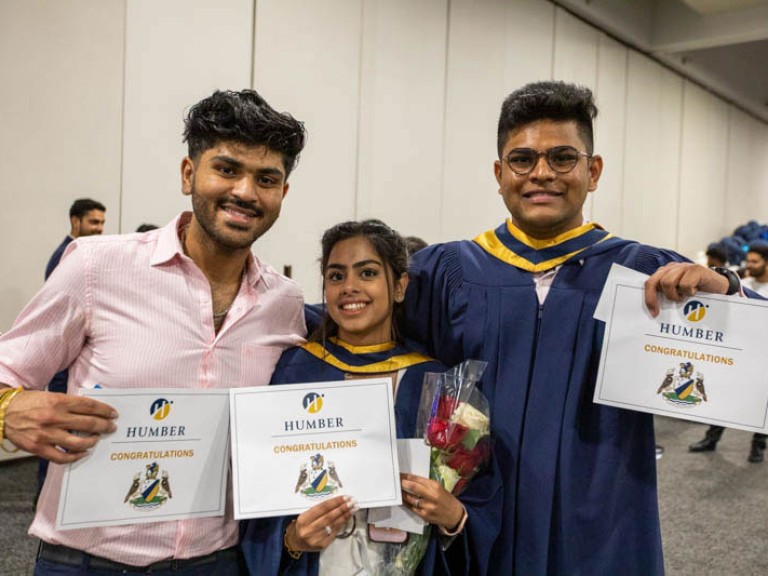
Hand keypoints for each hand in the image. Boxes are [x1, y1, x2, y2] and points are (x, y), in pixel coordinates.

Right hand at [3, 389, 117, 462]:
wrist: (4, 412)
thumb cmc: (30, 403)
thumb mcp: (51, 396)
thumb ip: (70, 404)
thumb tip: (92, 411)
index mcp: (58, 402)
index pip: (89, 406)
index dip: (104, 410)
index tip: (113, 414)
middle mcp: (54, 418)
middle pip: (87, 423)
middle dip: (103, 426)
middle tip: (111, 427)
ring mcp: (46, 434)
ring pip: (77, 442)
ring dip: (92, 441)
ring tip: (96, 439)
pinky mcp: (38, 448)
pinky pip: (61, 457)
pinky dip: (75, 456)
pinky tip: (83, 452)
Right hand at [287, 495, 357, 551]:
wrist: (296, 541)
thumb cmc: (302, 525)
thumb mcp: (305, 515)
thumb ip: (318, 509)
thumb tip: (337, 501)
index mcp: (303, 520)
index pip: (322, 508)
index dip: (335, 502)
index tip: (344, 497)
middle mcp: (309, 530)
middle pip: (329, 516)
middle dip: (342, 508)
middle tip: (351, 502)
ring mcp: (316, 539)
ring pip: (334, 525)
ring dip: (345, 516)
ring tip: (353, 509)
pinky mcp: (322, 545)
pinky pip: (335, 532)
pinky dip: (342, 523)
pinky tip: (347, 518)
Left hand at [400, 473, 463, 531]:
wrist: (454, 515)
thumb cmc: (445, 499)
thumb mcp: (438, 488)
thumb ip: (426, 484)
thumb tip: (410, 480)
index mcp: (435, 486)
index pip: (418, 479)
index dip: (407, 477)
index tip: (399, 475)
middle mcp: (432, 496)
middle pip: (413, 488)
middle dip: (402, 483)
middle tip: (394, 481)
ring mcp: (428, 506)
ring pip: (410, 498)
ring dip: (402, 494)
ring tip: (397, 490)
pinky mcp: (424, 515)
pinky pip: (411, 508)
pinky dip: (406, 503)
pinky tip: (402, 500)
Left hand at [644, 263, 729, 317]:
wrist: (720, 288)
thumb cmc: (697, 294)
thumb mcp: (679, 295)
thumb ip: (666, 296)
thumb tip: (653, 311)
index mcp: (665, 273)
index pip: (649, 283)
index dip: (649, 298)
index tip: (654, 313)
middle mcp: (672, 268)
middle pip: (654, 282)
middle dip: (656, 298)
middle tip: (663, 309)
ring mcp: (684, 267)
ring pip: (667, 283)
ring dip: (675, 295)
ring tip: (684, 297)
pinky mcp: (696, 269)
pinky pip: (684, 284)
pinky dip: (689, 292)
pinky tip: (695, 291)